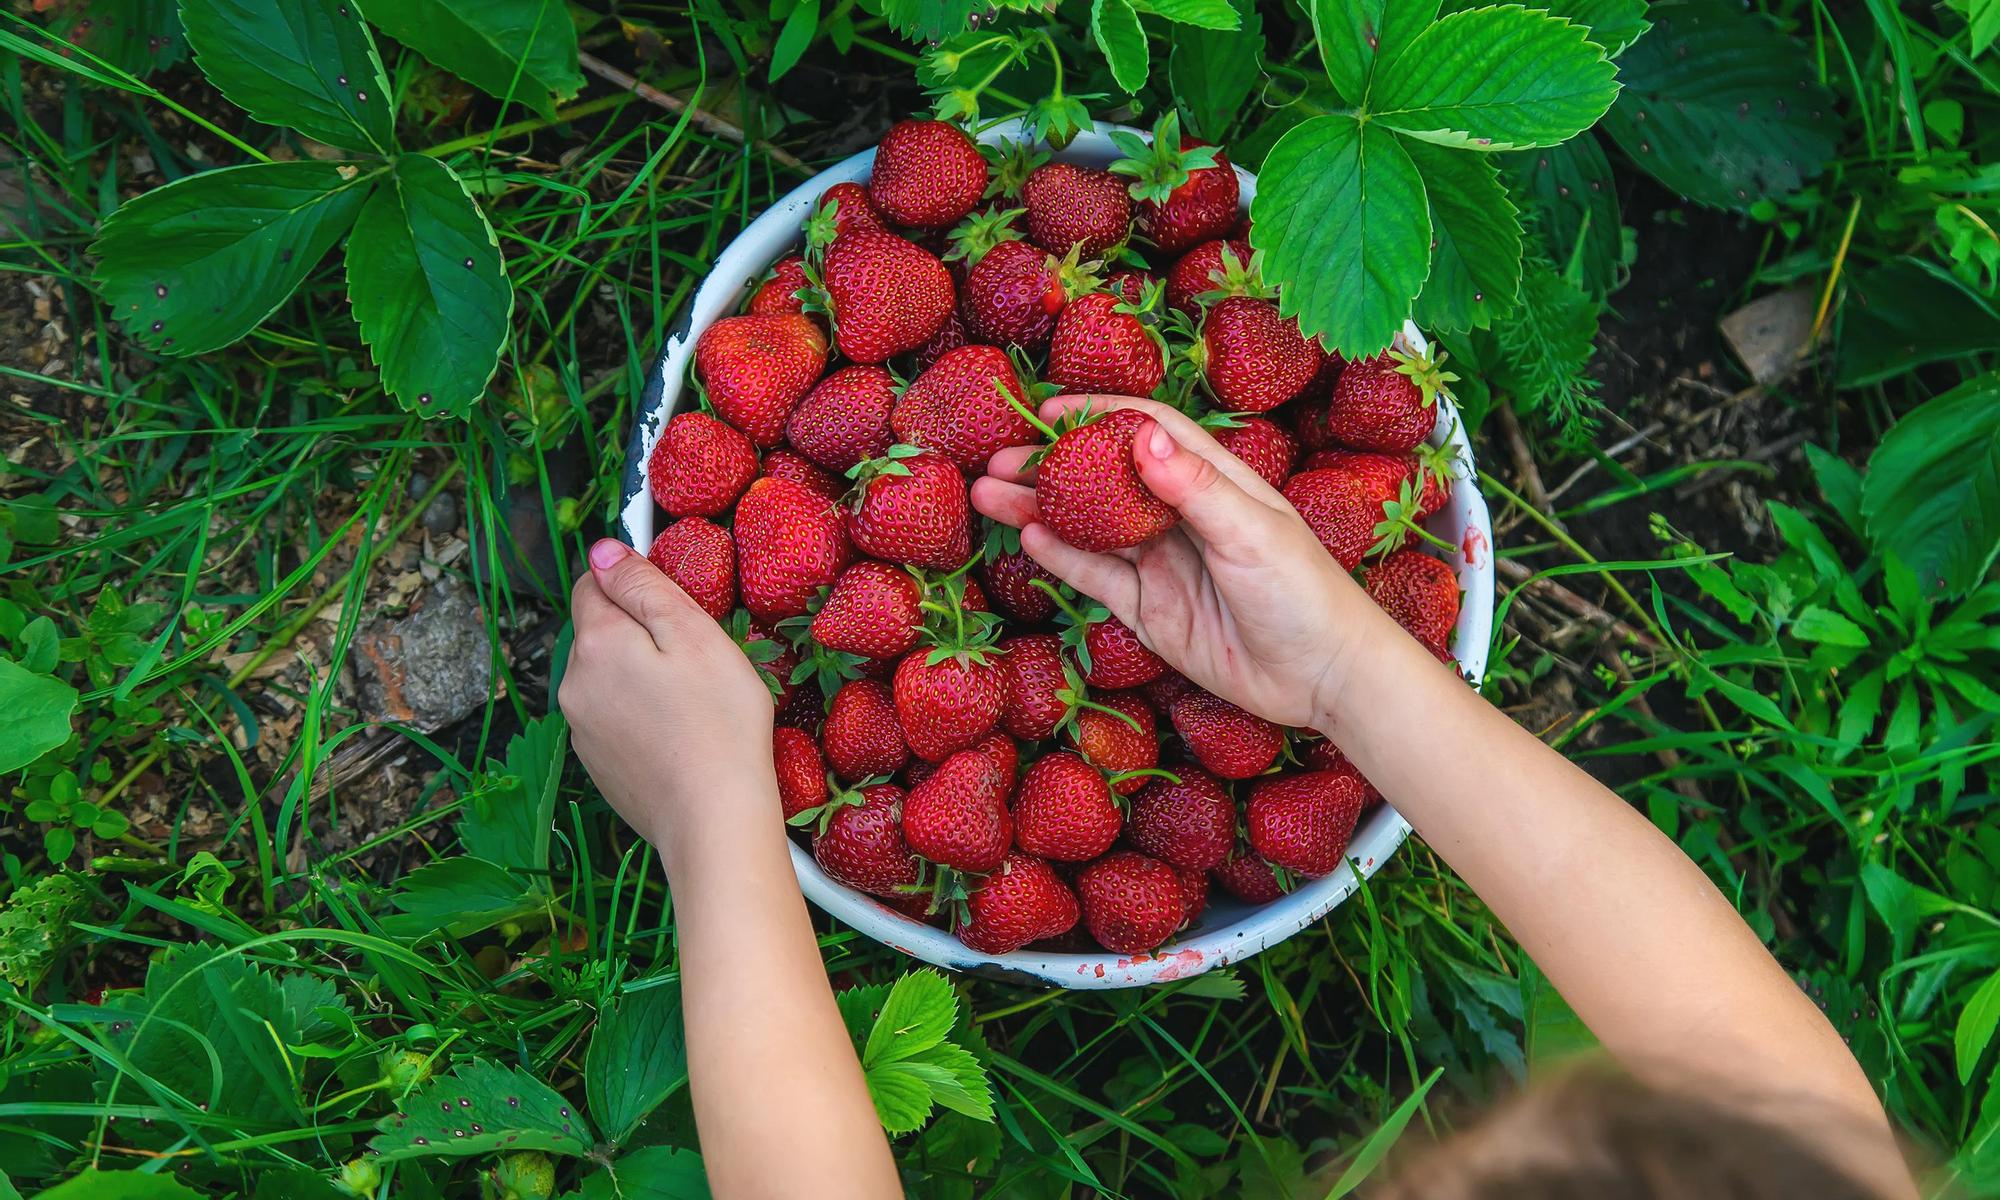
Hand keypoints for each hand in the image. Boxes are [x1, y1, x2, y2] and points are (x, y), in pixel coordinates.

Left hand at [558, 539, 778, 845]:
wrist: (713, 820)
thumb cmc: (719, 724)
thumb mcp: (695, 634)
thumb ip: (644, 585)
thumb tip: (602, 549)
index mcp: (597, 643)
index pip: (593, 583)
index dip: (633, 581)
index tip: (674, 603)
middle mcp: (574, 684)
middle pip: (599, 632)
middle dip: (638, 633)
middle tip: (694, 657)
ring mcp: (581, 729)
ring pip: (606, 677)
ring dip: (638, 675)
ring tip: (690, 700)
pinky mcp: (597, 765)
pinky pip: (613, 718)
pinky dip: (639, 716)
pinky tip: (678, 733)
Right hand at [971, 395, 1397, 731]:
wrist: (1320, 678)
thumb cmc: (1303, 593)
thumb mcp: (1252, 532)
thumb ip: (1195, 486)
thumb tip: (1141, 435)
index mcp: (1214, 482)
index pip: (1147, 432)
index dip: (1098, 416)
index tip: (1047, 411)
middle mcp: (1183, 516)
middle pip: (1105, 479)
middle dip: (1051, 466)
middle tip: (997, 458)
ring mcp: (1163, 563)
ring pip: (1090, 527)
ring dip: (1041, 509)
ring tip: (987, 494)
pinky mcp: (1151, 610)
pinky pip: (1097, 577)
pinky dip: (1061, 557)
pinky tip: (1028, 538)